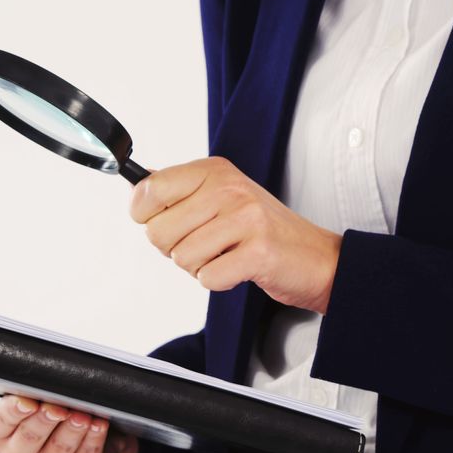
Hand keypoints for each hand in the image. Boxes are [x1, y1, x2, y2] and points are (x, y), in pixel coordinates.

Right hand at [0, 395, 137, 452]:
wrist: (87, 424)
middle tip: (57, 408)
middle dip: (44, 420)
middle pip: (28, 438)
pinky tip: (98, 426)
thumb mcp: (34, 394)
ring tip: (82, 415)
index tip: (27, 402)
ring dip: (72, 429)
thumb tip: (43, 378)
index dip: (13, 412)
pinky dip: (93, 438)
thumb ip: (30, 388)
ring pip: (59, 449)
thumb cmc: (51, 403)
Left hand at [131, 156, 341, 312]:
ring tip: (226, 255)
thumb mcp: (220, 196)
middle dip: (174, 249)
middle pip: (158, 230)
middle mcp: (229, 189)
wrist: (315, 257)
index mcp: (214, 171)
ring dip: (199, 267)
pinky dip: (218, 281)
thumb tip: (137, 188)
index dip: (144, 214)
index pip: (149, 188)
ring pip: (181, 258)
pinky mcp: (258, 252)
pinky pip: (208, 277)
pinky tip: (238, 268)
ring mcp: (245, 218)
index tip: (159, 220)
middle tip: (205, 244)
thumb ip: (179, 192)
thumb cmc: (262, 230)